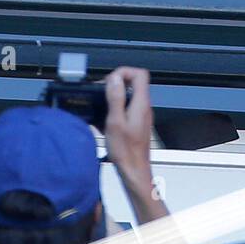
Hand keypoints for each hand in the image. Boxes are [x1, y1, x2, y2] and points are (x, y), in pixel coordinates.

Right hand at [104, 67, 154, 191]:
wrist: (134, 171)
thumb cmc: (126, 151)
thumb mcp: (115, 121)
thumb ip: (115, 98)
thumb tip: (114, 78)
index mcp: (141, 103)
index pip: (140, 74)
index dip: (124, 72)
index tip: (109, 80)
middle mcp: (144, 107)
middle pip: (134, 83)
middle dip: (116, 84)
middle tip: (102, 93)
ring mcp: (141, 115)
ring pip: (129, 96)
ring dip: (114, 97)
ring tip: (101, 107)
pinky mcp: (136, 124)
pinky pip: (126, 109)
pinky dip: (115, 110)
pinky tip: (104, 121)